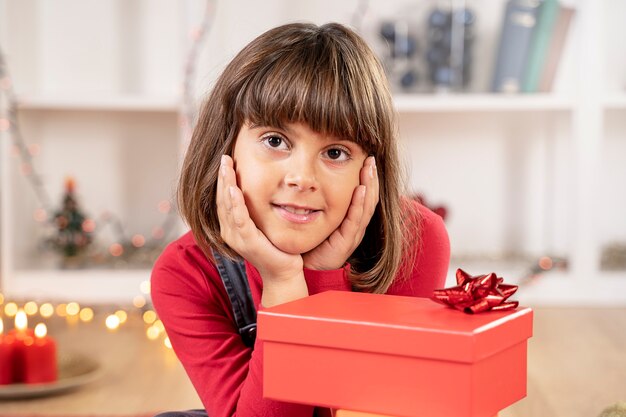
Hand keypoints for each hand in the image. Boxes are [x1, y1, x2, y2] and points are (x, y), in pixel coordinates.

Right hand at [216, 155, 303, 282]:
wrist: (284, 272)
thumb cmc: (276, 247)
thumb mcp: (263, 224)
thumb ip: (256, 209)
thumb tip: (260, 187)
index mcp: (231, 227)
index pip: (223, 198)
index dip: (223, 179)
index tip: (226, 160)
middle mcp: (229, 232)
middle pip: (221, 199)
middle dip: (222, 177)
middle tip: (224, 157)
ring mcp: (237, 238)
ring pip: (227, 206)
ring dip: (226, 184)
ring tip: (226, 167)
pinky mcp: (248, 242)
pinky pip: (240, 219)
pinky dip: (236, 204)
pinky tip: (235, 189)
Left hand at [302, 156, 378, 269]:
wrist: (307, 266)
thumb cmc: (313, 241)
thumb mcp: (321, 217)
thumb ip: (323, 201)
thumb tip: (316, 178)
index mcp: (353, 219)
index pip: (365, 195)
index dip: (368, 178)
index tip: (367, 160)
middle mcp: (357, 225)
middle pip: (370, 198)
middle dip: (372, 177)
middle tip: (371, 158)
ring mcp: (354, 233)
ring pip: (367, 206)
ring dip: (369, 185)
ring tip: (369, 168)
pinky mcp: (346, 241)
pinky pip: (355, 219)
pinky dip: (359, 203)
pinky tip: (360, 189)